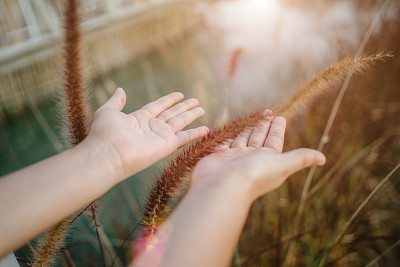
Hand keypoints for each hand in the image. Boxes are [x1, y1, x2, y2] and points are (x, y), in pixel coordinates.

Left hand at [86, 88, 208, 180]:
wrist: (109, 153)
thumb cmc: (105, 133)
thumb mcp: (108, 111)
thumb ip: (116, 101)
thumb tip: (120, 89)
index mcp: (140, 119)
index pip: (158, 106)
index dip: (169, 100)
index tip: (179, 94)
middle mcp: (152, 127)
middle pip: (172, 114)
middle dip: (184, 107)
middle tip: (196, 101)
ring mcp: (160, 136)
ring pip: (180, 123)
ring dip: (191, 116)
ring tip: (202, 109)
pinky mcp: (167, 145)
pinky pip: (185, 138)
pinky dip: (196, 133)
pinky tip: (206, 129)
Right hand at [192, 111, 325, 200]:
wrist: (224, 186)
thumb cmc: (254, 174)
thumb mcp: (282, 164)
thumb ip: (300, 158)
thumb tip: (323, 158)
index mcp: (268, 160)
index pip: (274, 141)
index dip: (277, 129)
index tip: (280, 117)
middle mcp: (252, 159)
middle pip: (259, 138)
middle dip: (264, 126)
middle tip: (267, 112)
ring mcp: (235, 158)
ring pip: (243, 139)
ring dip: (249, 128)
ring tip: (252, 117)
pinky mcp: (220, 156)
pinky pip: (226, 143)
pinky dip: (230, 136)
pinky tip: (232, 129)